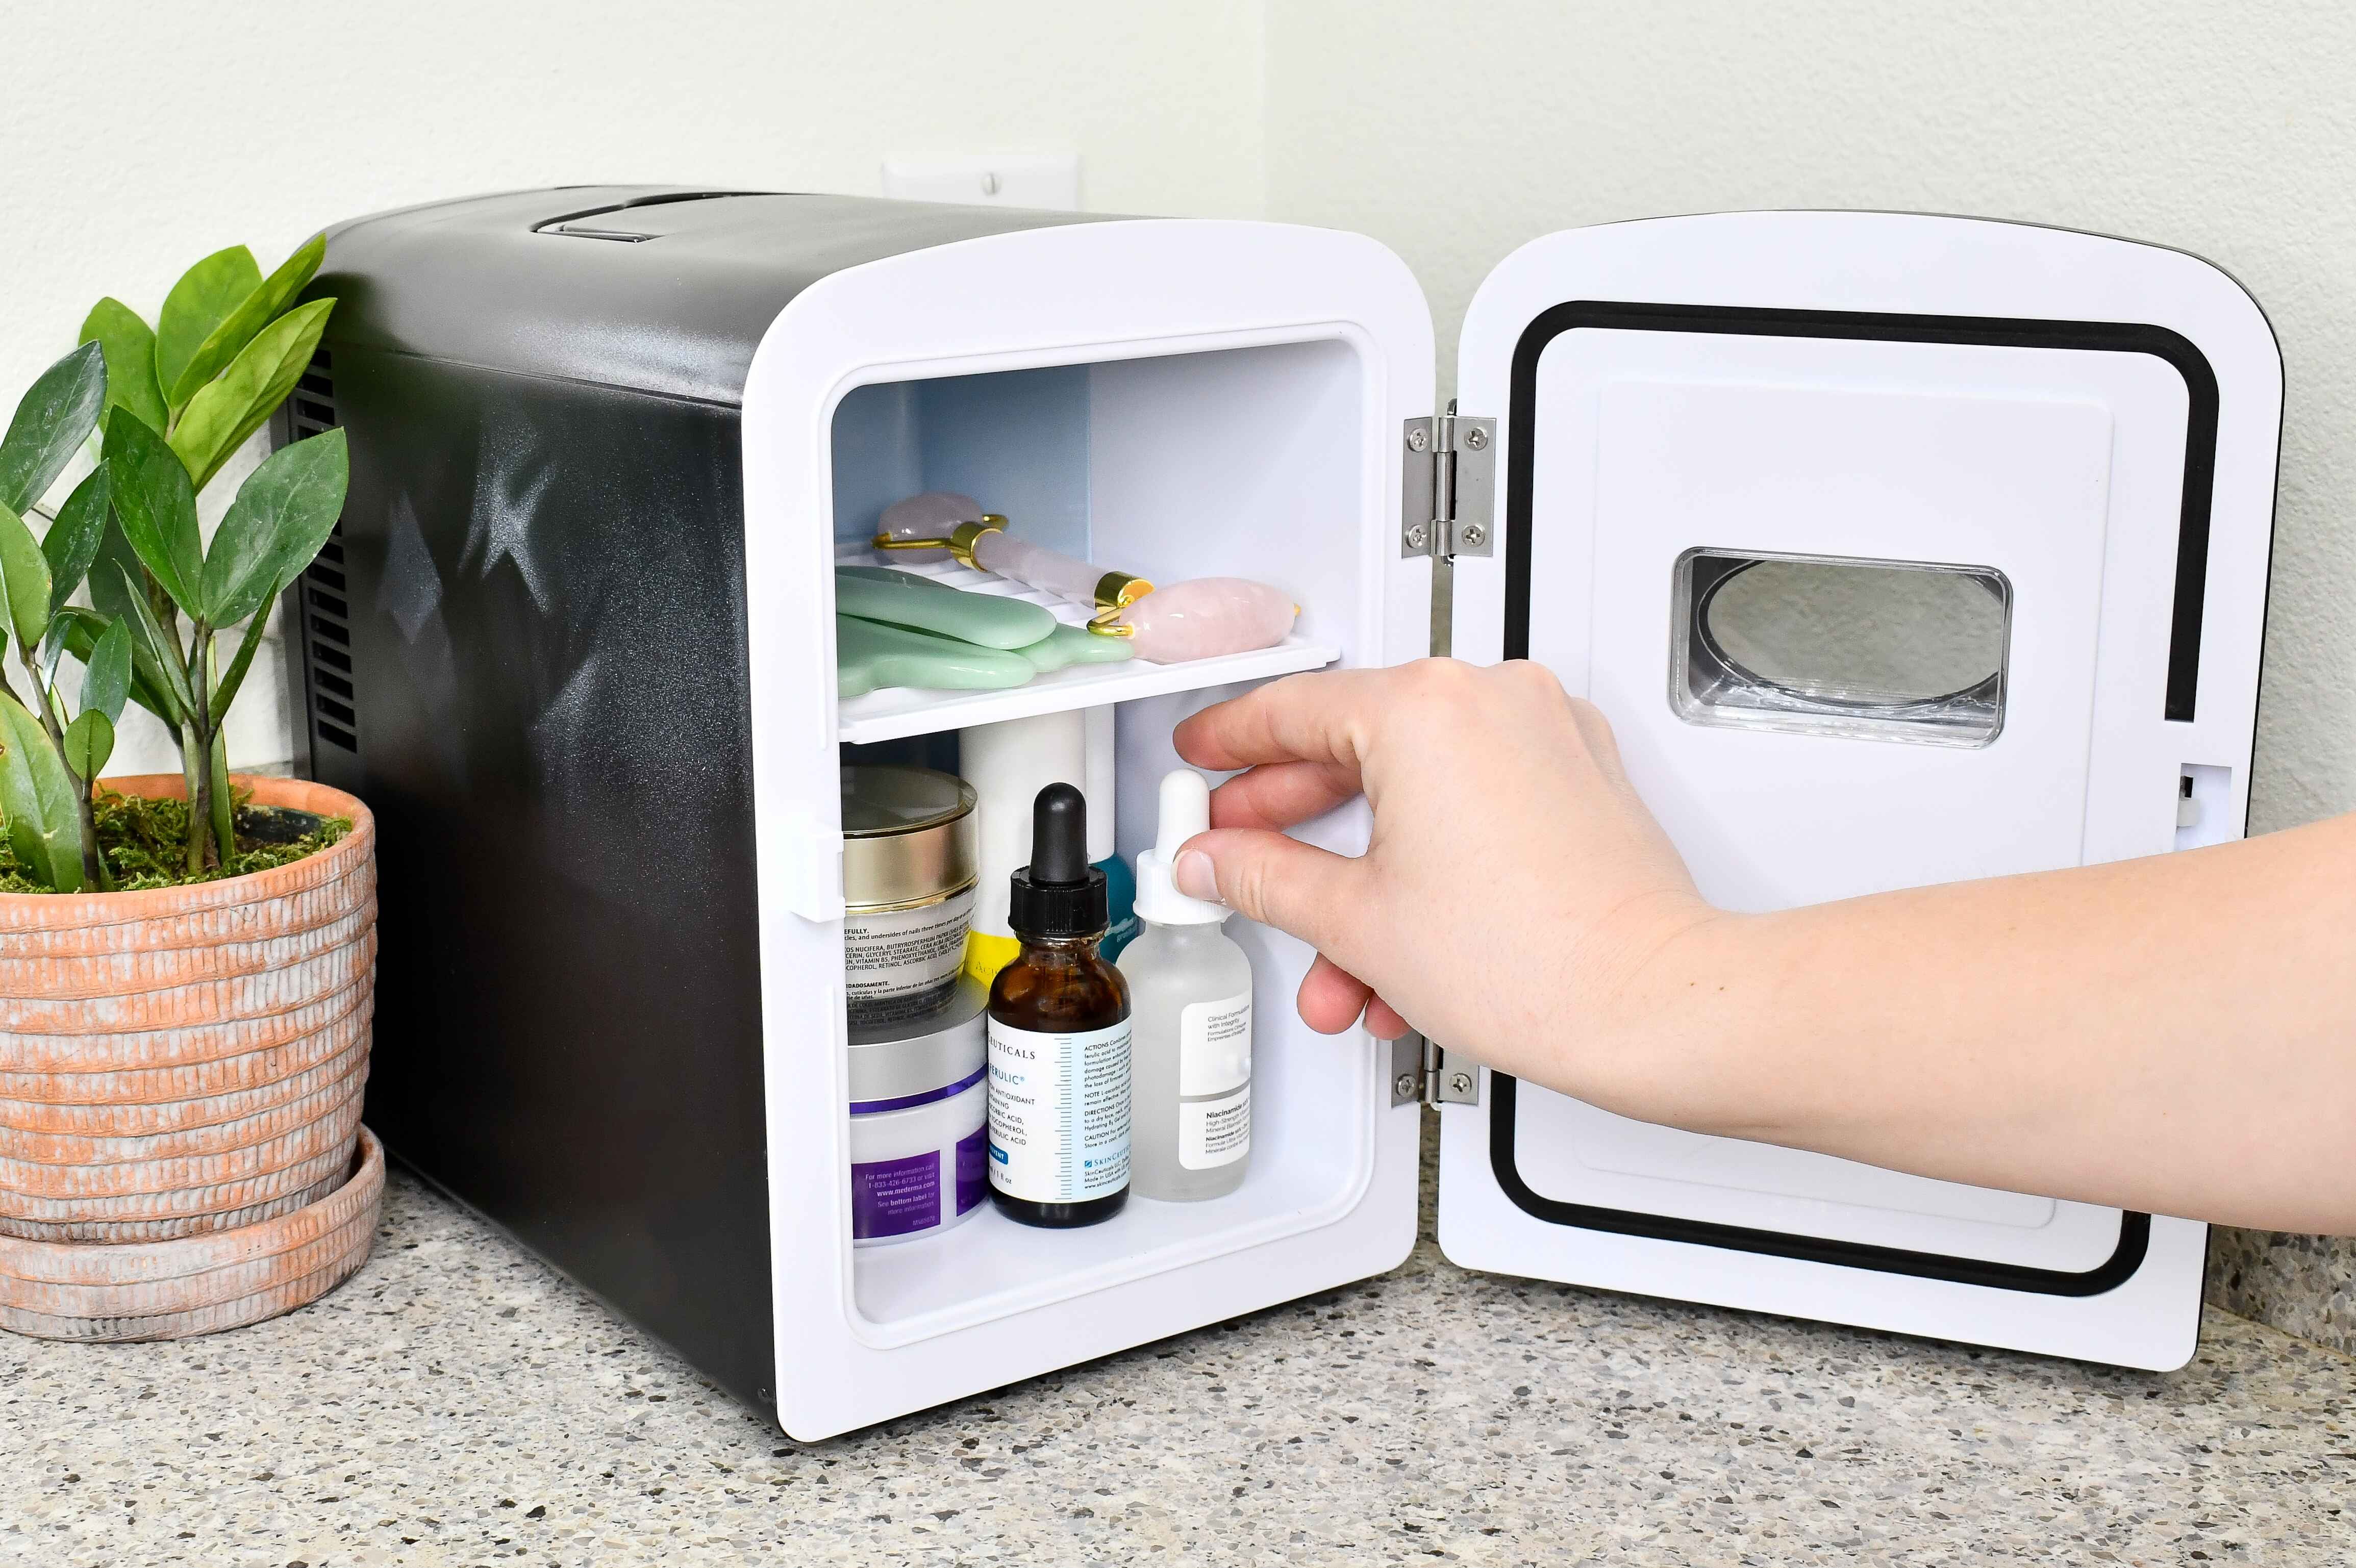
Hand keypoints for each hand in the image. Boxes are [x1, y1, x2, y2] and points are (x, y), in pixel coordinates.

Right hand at [1171, 659, 1724, 1113]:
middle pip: (1355, 749)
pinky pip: (1475, 802)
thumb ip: (1262, 877)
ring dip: (1364, 878)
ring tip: (1335, 961)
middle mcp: (1491, 700)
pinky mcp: (1580, 775)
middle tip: (1241, 858)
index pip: (1292, 708)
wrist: (1650, 1005)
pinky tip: (1401, 942)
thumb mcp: (1354, 920)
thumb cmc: (1535, 960)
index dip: (1227, 744)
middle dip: (1291, 829)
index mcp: (1425, 708)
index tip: (1199, 760)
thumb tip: (1216, 859)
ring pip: (1417, 792)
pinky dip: (1430, 862)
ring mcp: (1544, 733)